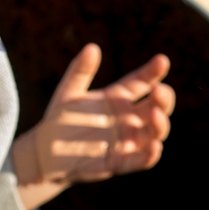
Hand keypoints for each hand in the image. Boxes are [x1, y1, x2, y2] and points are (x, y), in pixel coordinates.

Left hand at [11, 45, 174, 209]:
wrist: (44, 154)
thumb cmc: (59, 121)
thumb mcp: (68, 93)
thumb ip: (80, 71)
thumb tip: (92, 47)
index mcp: (117, 99)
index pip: (140, 83)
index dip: (152, 72)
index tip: (162, 61)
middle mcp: (126, 119)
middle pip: (155, 106)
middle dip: (163, 98)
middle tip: (159, 90)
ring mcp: (125, 141)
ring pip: (154, 132)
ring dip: (160, 124)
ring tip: (155, 114)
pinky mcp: (119, 162)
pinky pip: (141, 160)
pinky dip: (151, 155)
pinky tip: (155, 146)